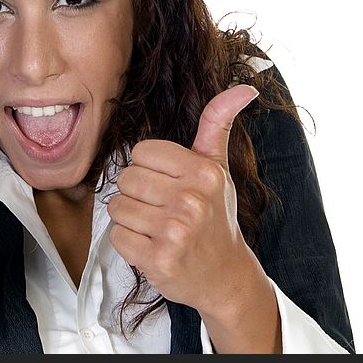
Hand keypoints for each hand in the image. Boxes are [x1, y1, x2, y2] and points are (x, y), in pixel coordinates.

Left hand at [107, 84, 259, 316]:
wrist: (225, 275)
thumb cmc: (215, 216)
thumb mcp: (218, 168)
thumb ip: (218, 125)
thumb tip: (245, 88)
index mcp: (203, 172)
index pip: (141, 153)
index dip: (149, 169)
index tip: (168, 184)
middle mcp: (191, 200)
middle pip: (126, 179)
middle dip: (137, 194)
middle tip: (162, 210)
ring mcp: (175, 231)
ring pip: (117, 207)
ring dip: (130, 219)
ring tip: (157, 228)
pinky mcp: (158, 259)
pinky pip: (116, 237)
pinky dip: (128, 243)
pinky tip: (151, 246)